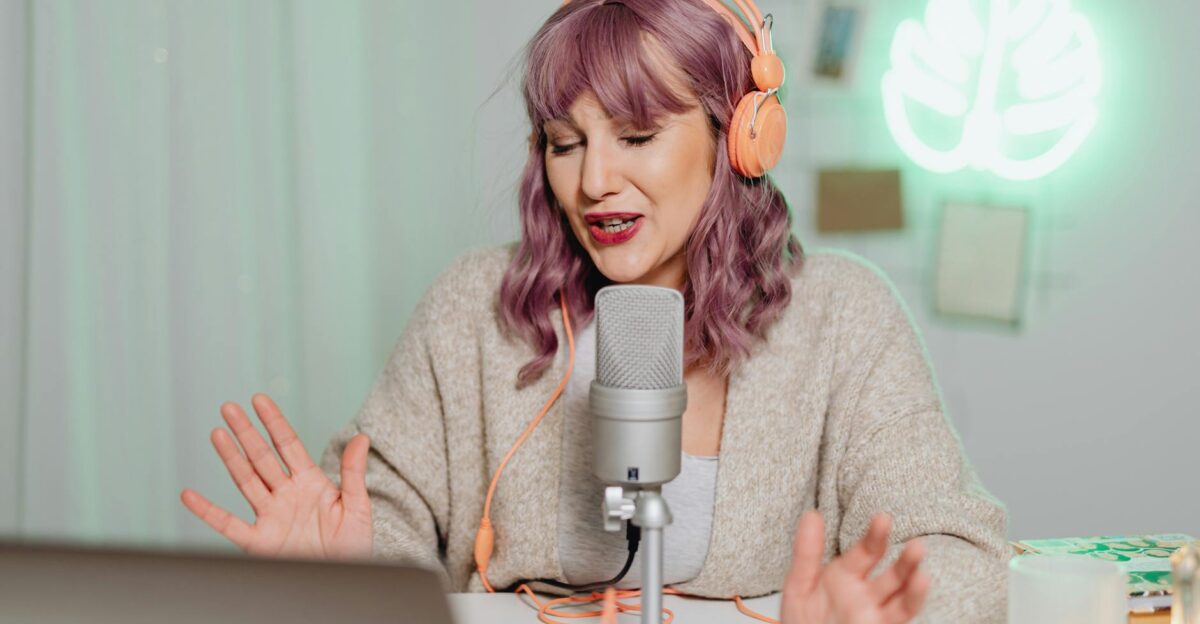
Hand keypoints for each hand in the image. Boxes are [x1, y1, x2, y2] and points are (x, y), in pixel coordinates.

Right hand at [180, 393, 372, 559]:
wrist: (344, 576)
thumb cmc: (353, 546)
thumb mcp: (358, 507)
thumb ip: (354, 473)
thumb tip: (362, 437)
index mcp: (310, 483)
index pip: (288, 445)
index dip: (274, 422)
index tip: (259, 399)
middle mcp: (286, 495)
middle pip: (261, 457)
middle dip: (245, 432)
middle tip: (228, 407)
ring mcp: (270, 516)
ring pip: (245, 480)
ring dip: (230, 457)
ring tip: (217, 433)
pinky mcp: (259, 541)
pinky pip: (228, 524)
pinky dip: (207, 511)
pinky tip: (189, 495)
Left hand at [780, 511, 928, 623]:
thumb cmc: (802, 619)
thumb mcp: (800, 584)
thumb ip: (807, 552)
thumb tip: (811, 513)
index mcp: (846, 575)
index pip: (867, 550)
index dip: (875, 535)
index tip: (883, 518)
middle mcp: (866, 593)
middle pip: (893, 574)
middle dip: (906, 561)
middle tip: (916, 547)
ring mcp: (875, 613)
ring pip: (902, 597)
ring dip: (913, 586)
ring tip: (922, 575)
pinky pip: (899, 615)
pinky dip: (911, 602)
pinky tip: (919, 589)